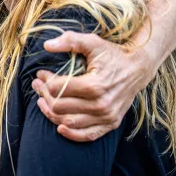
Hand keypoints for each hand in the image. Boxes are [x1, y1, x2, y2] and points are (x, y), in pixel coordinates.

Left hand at [32, 31, 156, 141]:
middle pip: (60, 106)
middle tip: (38, 85)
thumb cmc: (112, 54)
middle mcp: (101, 104)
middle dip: (44, 95)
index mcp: (95, 85)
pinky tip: (59, 126)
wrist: (138, 68)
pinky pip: (87, 135)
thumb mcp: (92, 42)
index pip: (58, 88)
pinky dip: (71, 134)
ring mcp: (107, 116)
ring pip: (68, 122)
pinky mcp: (111, 123)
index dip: (45, 81)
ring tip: (41, 100)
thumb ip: (70, 40)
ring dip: (50, 113)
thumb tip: (46, 45)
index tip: (40, 74)